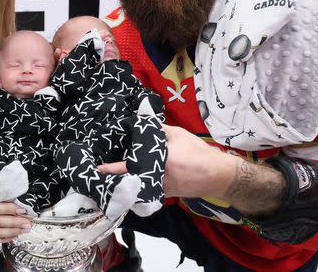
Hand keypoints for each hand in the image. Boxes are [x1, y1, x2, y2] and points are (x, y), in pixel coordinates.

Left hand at [99, 124, 238, 198]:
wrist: (218, 175)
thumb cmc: (198, 152)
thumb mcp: (178, 134)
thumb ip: (158, 129)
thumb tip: (142, 122)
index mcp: (159, 161)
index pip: (131, 165)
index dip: (113, 168)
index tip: (99, 169)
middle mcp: (157, 178)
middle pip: (131, 179)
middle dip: (116, 177)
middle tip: (102, 173)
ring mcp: (161, 189)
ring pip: (138, 186)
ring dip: (127, 182)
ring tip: (114, 178)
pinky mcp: (165, 194)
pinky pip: (147, 190)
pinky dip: (140, 185)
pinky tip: (134, 181)